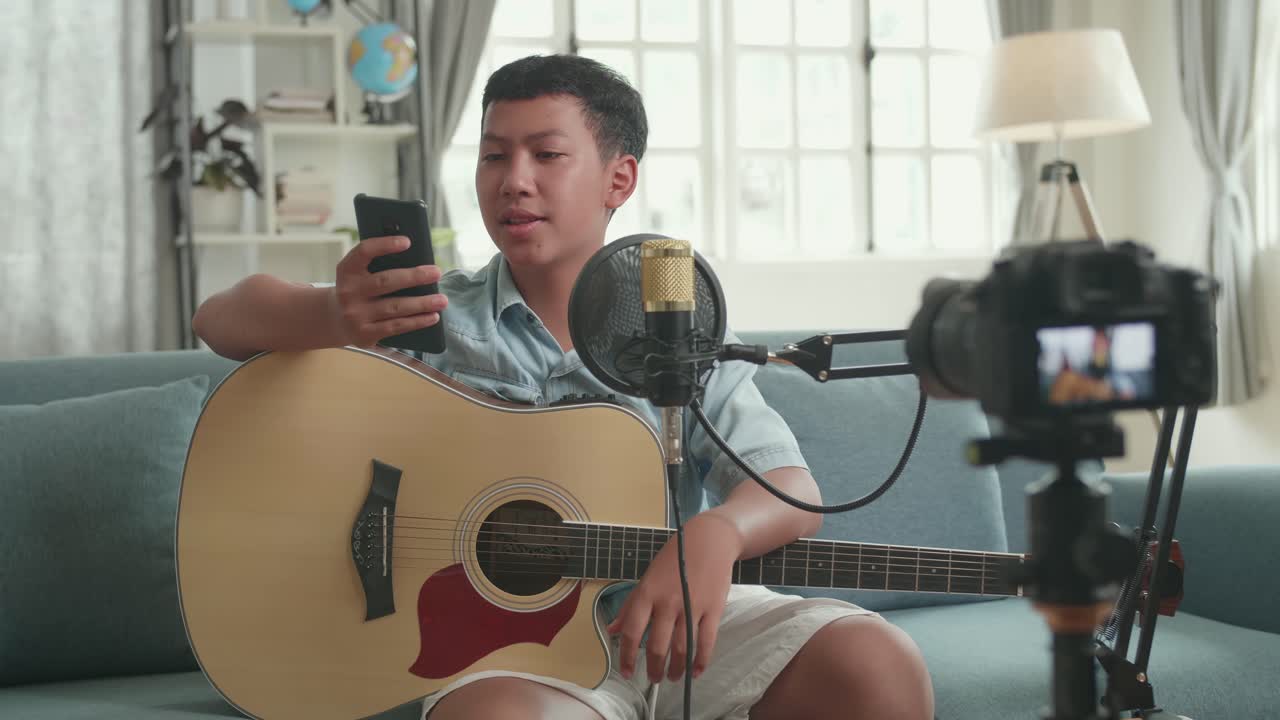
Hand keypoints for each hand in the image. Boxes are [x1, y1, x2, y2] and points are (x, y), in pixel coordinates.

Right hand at [329, 235, 447, 347]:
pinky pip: (396, 326)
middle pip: (386, 281)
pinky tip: (433, 316)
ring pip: (395, 307)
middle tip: (437, 272)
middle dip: (414, 276)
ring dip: (422, 303)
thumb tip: (417, 259)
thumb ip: (380, 264)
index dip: (384, 245)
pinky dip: (417, 321)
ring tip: (442, 300)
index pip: (364, 252)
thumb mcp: (361, 274)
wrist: (336, 320)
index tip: (407, 242)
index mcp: (347, 270)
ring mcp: (355, 315)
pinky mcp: (365, 334)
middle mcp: (348, 292)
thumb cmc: (360, 290)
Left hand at [605, 512, 743, 682]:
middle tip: (654, 678)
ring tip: (673, 677)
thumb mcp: (646, 578)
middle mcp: (667, 602)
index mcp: (647, 593)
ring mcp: (692, 606)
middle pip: (657, 645)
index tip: (627, 672)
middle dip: (654, 668)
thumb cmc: (675, 558)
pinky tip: (695, 671)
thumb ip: (630, 606)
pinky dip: (701, 661)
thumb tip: (612, 630)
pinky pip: (707, 642)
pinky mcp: (713, 609)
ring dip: (676, 668)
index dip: (626, 656)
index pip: (631, 631)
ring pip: (682, 648)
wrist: (709, 540)